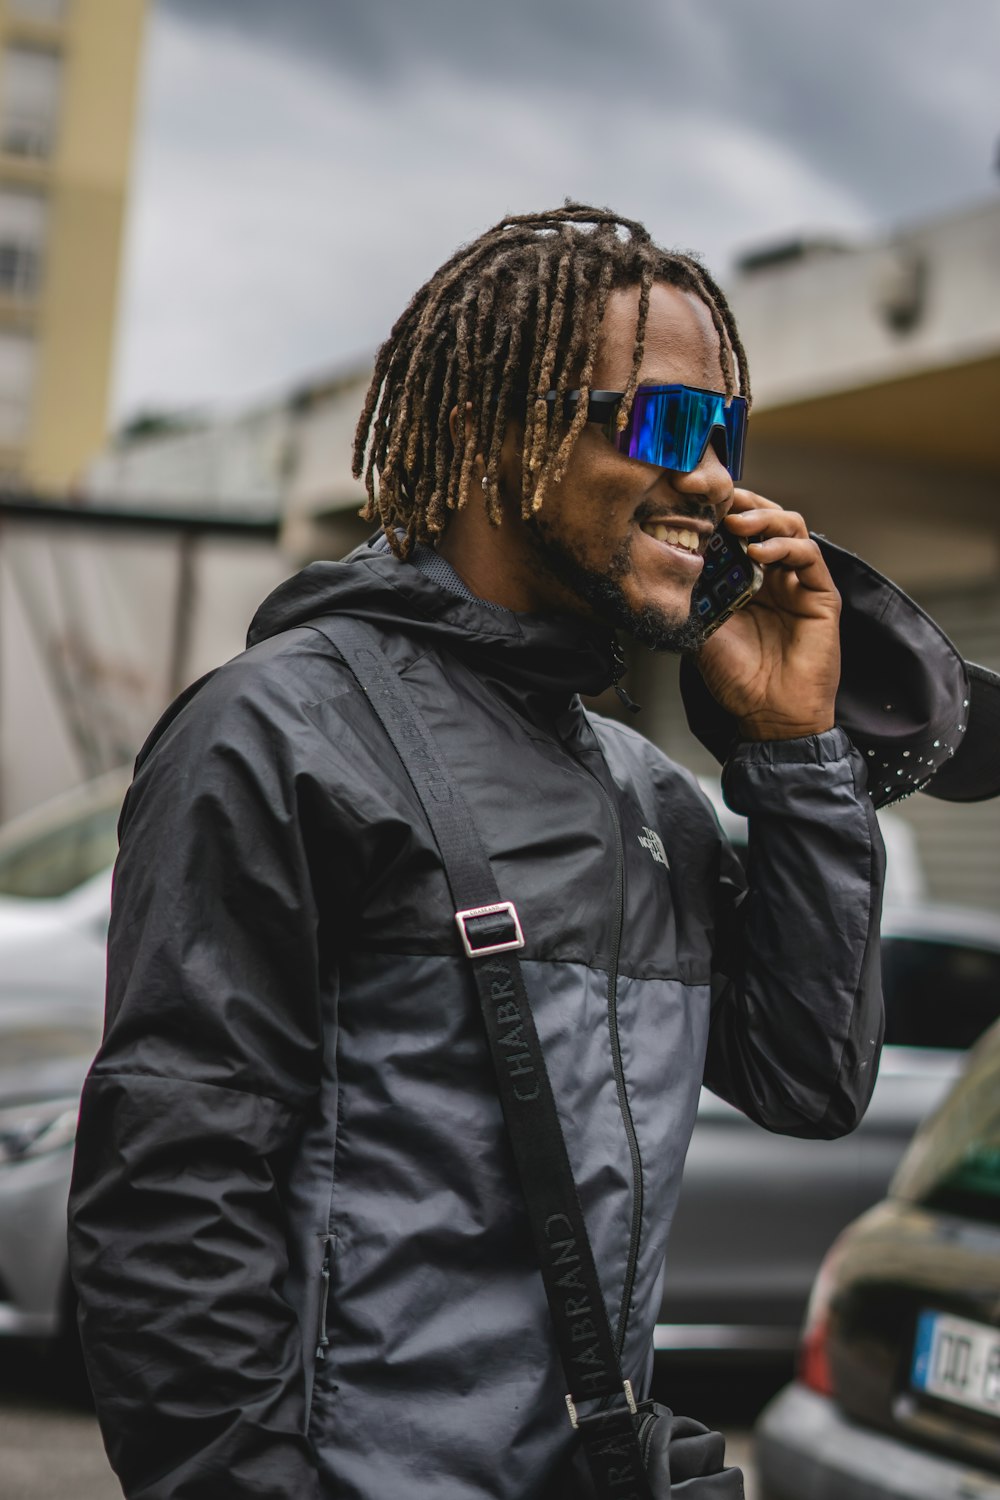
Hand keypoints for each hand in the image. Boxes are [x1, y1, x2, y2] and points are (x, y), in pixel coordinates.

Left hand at [696, 491, 840, 740]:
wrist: (769, 715)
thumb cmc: (736, 678)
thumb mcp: (701, 630)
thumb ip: (692, 597)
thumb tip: (666, 562)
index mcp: (745, 580)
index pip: (737, 531)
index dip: (721, 510)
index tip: (698, 498)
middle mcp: (774, 575)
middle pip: (765, 519)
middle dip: (743, 503)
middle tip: (719, 500)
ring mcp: (799, 583)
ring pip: (790, 527)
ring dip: (764, 518)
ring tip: (738, 525)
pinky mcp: (822, 595)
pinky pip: (809, 556)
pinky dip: (785, 546)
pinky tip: (760, 552)